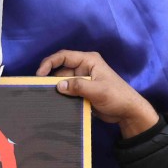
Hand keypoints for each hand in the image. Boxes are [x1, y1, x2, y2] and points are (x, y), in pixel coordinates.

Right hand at [36, 50, 158, 137]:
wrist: (127, 111)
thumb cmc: (117, 96)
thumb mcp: (98, 90)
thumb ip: (78, 87)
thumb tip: (58, 86)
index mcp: (88, 61)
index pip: (64, 56)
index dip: (49, 63)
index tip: (39, 75)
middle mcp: (84, 68)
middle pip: (60, 69)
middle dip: (50, 78)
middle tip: (39, 89)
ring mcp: (82, 80)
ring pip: (62, 81)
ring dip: (55, 89)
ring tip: (45, 98)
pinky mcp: (82, 91)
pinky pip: (67, 91)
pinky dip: (61, 96)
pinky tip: (54, 103)